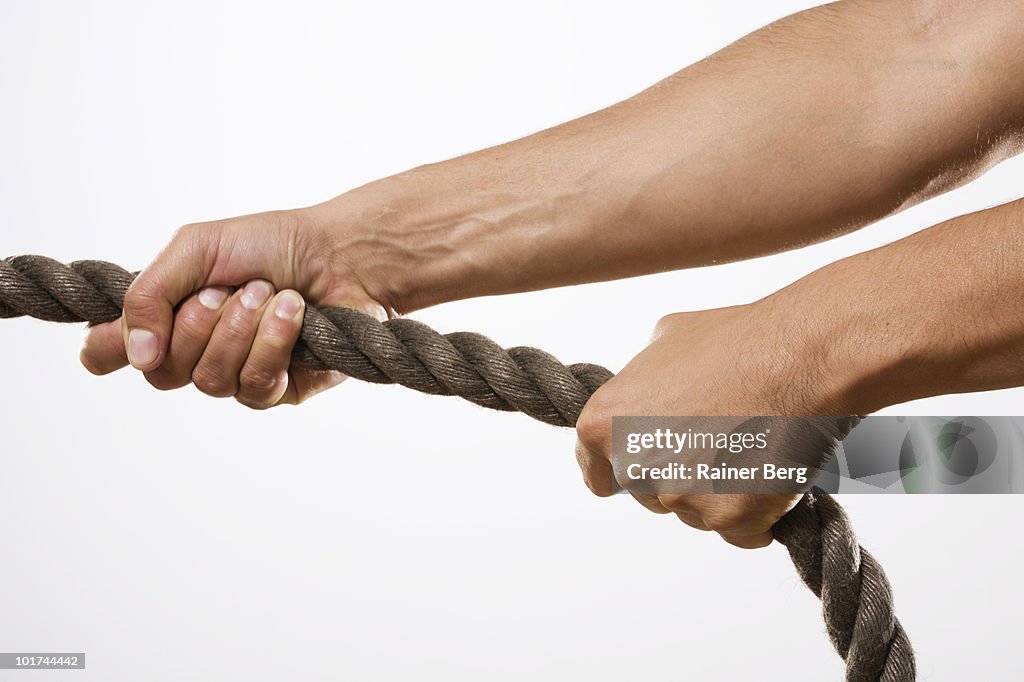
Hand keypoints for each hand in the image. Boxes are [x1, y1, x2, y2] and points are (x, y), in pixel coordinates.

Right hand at [80, 207, 387, 407]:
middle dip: (195, 324)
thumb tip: (136, 356)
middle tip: (226, 288)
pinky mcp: (280, 390)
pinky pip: (256, 385)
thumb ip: (149, 294)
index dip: (108, 349)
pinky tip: (291, 312)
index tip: (119, 336)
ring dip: (239, 329)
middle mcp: (196, 352)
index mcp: (167, 315)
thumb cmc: (270, 245)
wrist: (340, 254)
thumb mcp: (196, 249)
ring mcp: (236, 375)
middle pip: (161, 372)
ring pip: (209, 381)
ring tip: (268, 292)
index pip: (111, 353)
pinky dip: (273, 341)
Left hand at [574, 302, 847, 548]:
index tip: (649, 464)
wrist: (800, 358)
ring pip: (696, 513)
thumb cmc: (737, 341)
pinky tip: (773, 473)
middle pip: (650, 494)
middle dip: (680, 476)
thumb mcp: (666, 339)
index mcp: (604, 422)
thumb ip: (643, 377)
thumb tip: (646, 388)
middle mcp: (635, 465)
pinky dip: (758, 514)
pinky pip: (740, 532)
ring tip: (752, 446)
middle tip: (718, 441)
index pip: (598, 472)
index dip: (625, 468)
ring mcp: (681, 497)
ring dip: (720, 494)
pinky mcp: (728, 519)